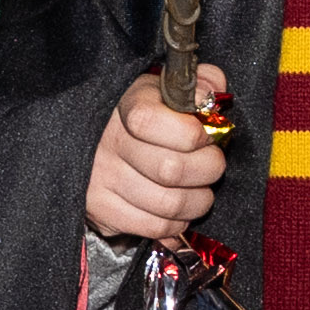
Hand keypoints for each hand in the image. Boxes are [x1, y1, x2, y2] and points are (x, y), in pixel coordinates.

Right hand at [87, 68, 232, 245]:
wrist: (97, 140)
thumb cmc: (148, 115)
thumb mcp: (171, 88)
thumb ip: (200, 83)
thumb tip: (212, 94)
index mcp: (127, 104)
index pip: (154, 122)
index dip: (193, 134)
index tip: (207, 135)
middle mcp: (108, 142)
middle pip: (171, 169)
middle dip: (208, 170)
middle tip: (211, 165)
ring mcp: (101, 179)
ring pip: (169, 204)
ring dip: (198, 201)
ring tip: (199, 189)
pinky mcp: (101, 211)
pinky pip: (155, 227)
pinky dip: (177, 222)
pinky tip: (178, 208)